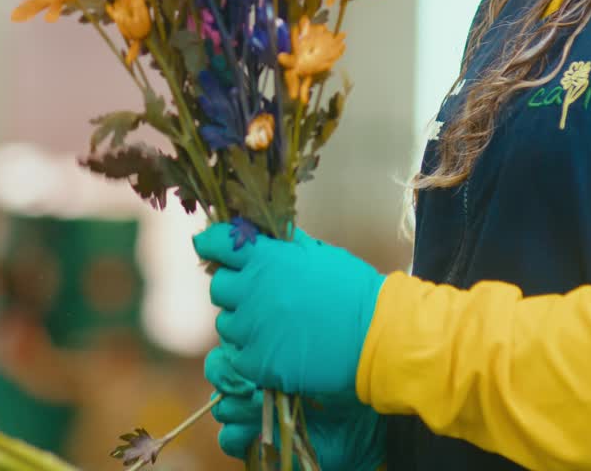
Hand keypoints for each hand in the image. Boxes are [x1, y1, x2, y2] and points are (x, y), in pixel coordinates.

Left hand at [194, 223, 385, 397]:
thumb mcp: (318, 253)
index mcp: (265, 258)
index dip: (213, 245)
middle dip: (235, 291)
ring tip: (278, 328)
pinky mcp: (257, 362)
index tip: (212, 249)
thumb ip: (283, 243)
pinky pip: (239, 357)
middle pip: (218, 287)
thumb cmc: (354, 291)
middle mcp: (251, 290)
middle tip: (261, 298)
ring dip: (245, 325)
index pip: (216, 242)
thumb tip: (257, 229)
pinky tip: (281, 351)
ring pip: (227, 324)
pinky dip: (255, 356)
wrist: (378, 338)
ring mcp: (252, 328)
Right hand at [207, 346, 384, 468]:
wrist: (364, 423)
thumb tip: (261, 343)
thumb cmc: (345, 379)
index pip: (229, 343)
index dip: (232, 349)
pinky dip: (237, 436)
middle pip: (218, 371)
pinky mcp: (255, 440)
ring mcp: (251, 411)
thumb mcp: (316, 354)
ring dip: (238, 407)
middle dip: (227, 376)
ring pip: (221, 406)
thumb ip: (287, 342)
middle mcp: (253, 379)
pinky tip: (256, 431)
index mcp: (264, 352)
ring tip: (262, 406)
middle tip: (249, 384)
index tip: (249, 352)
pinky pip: (228, 439)